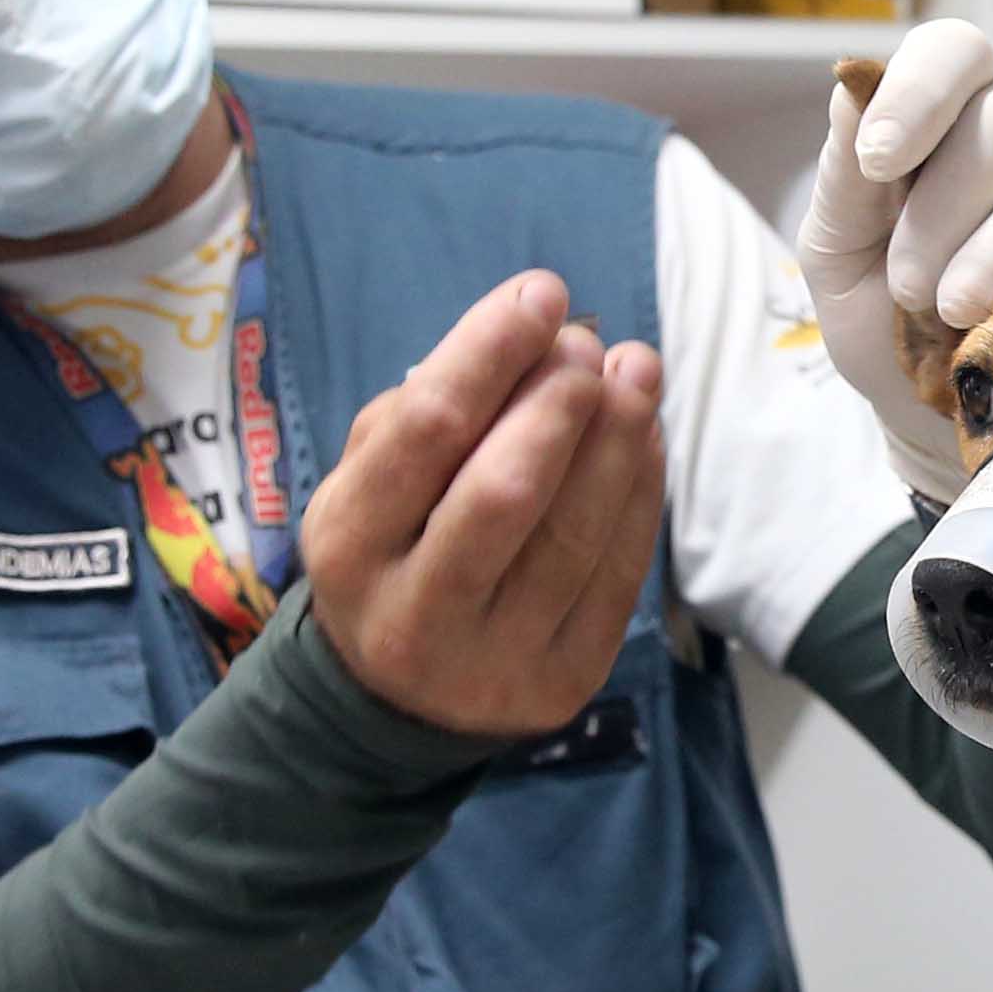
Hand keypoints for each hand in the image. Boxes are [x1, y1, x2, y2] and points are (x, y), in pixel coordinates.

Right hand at [301, 271, 665, 737]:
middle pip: (503, 492)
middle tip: (588, 345)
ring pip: (572, 537)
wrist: (401, 699)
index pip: (425, 433)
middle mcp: (411, 615)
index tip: (542, 293)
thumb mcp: (370, 482)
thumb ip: (429, 412)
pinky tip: (645, 436)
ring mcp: (492, 661)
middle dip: (557, 401)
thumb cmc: (393, 549)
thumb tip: (541, 340)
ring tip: (636, 370)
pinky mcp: (563, 685)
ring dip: (616, 439)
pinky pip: (617, 576)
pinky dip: (639, 494)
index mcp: (347, 547)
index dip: (491, 351)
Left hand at [798, 19, 992, 498]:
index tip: (878, 162)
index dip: (917, 92)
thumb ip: (844, 176)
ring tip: (963, 310)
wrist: (933, 413)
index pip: (953, 51)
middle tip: (911, 290)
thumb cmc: (884, 319)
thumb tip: (852, 85)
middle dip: (946, 208)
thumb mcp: (839, 254)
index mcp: (952, 114)